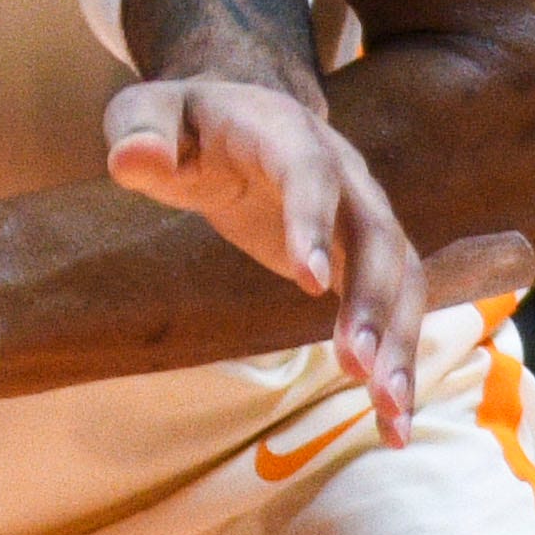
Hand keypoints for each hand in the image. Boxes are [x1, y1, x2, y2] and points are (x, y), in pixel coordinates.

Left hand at [105, 75, 425, 441]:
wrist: (239, 119)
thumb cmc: (184, 123)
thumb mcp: (147, 114)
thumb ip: (138, 131)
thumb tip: (134, 159)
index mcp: (286, 132)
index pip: (308, 171)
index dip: (312, 220)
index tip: (308, 282)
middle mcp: (343, 171)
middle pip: (374, 234)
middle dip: (371, 301)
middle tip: (356, 366)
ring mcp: (362, 214)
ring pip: (401, 278)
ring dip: (399, 344)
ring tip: (389, 411)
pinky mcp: (364, 257)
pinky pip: (395, 307)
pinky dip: (399, 362)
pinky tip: (390, 420)